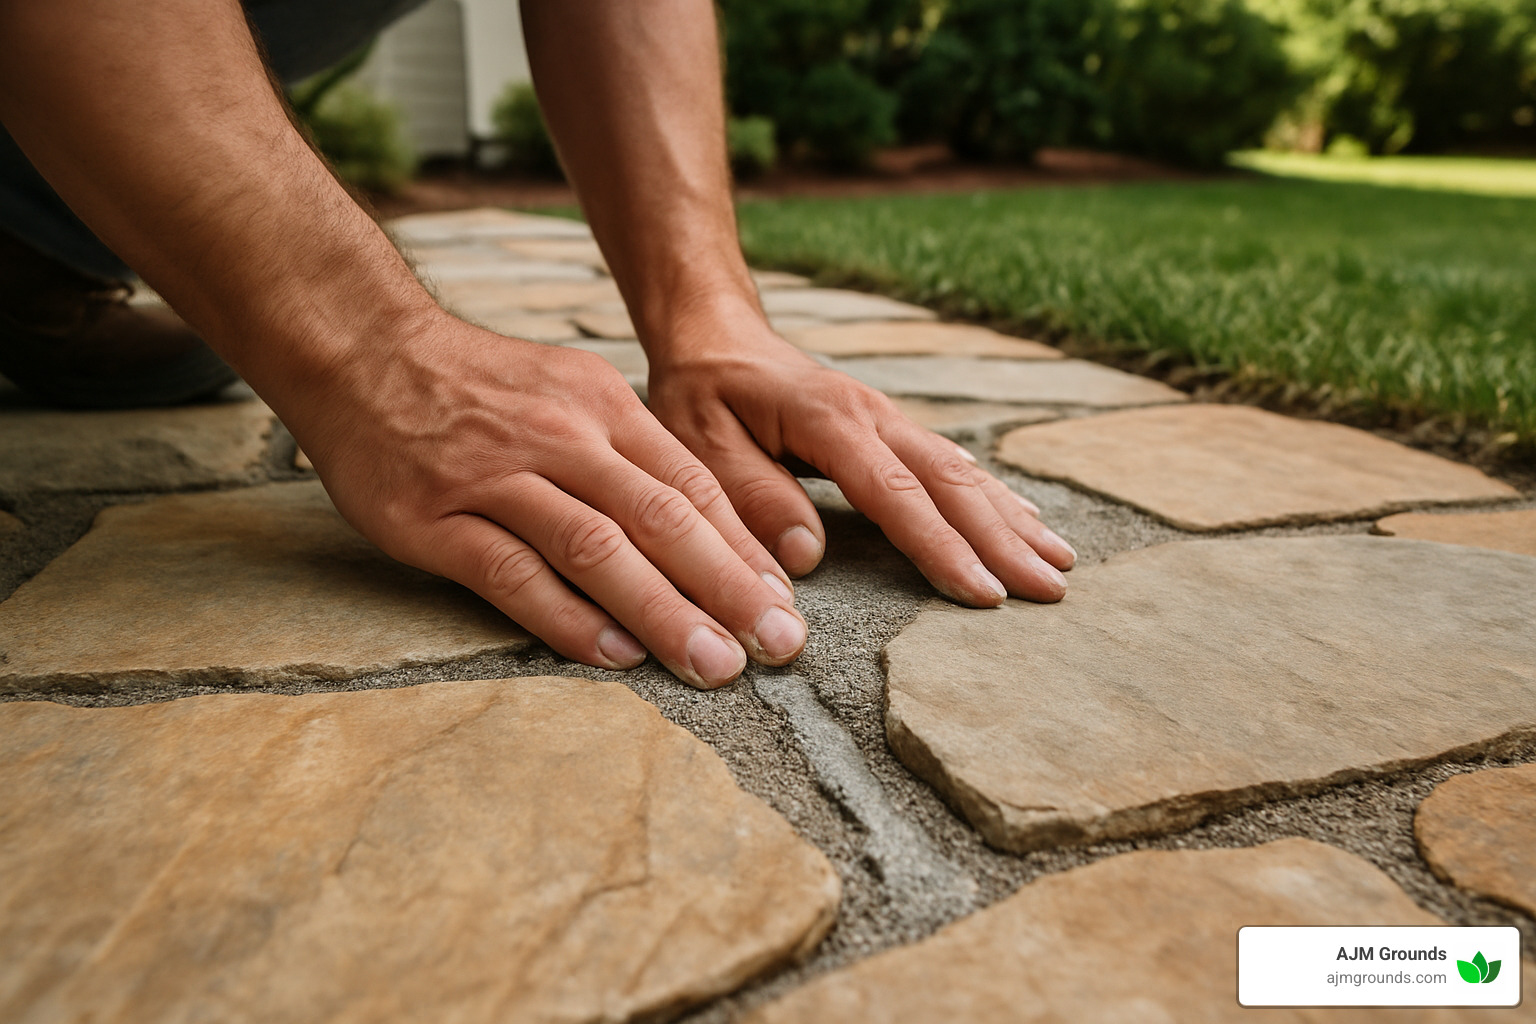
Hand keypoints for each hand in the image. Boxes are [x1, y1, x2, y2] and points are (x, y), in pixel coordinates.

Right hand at [285, 311, 805, 688]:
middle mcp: (560, 437)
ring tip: (715, 664)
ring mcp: (495, 477)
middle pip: (662, 519)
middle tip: (778, 646)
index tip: (785, 605)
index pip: (693, 486)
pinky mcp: (434, 518)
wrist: (361, 349)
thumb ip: (628, 453)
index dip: (745, 550)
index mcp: (602, 406)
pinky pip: (513, 574)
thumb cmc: (477, 387)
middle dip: (729, 588)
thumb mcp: (567, 391)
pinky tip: (616, 656)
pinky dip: (568, 619)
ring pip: (598, 549)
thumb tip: (703, 528)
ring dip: (664, 611)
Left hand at [646, 305, 1076, 605]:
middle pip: (951, 482)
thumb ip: (752, 496)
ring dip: (1011, 518)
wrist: (714, 334)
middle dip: (1003, 539)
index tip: (983, 595)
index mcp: (830, 422)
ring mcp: (887, 419)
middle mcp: (872, 416)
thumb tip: (810, 556)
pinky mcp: (888, 428)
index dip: (942, 547)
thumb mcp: (700, 444)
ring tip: (1059, 560)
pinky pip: (949, 464)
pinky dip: (991, 496)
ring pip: (962, 471)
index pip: (897, 494)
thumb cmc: (700, 393)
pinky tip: (1022, 520)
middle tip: (1051, 589)